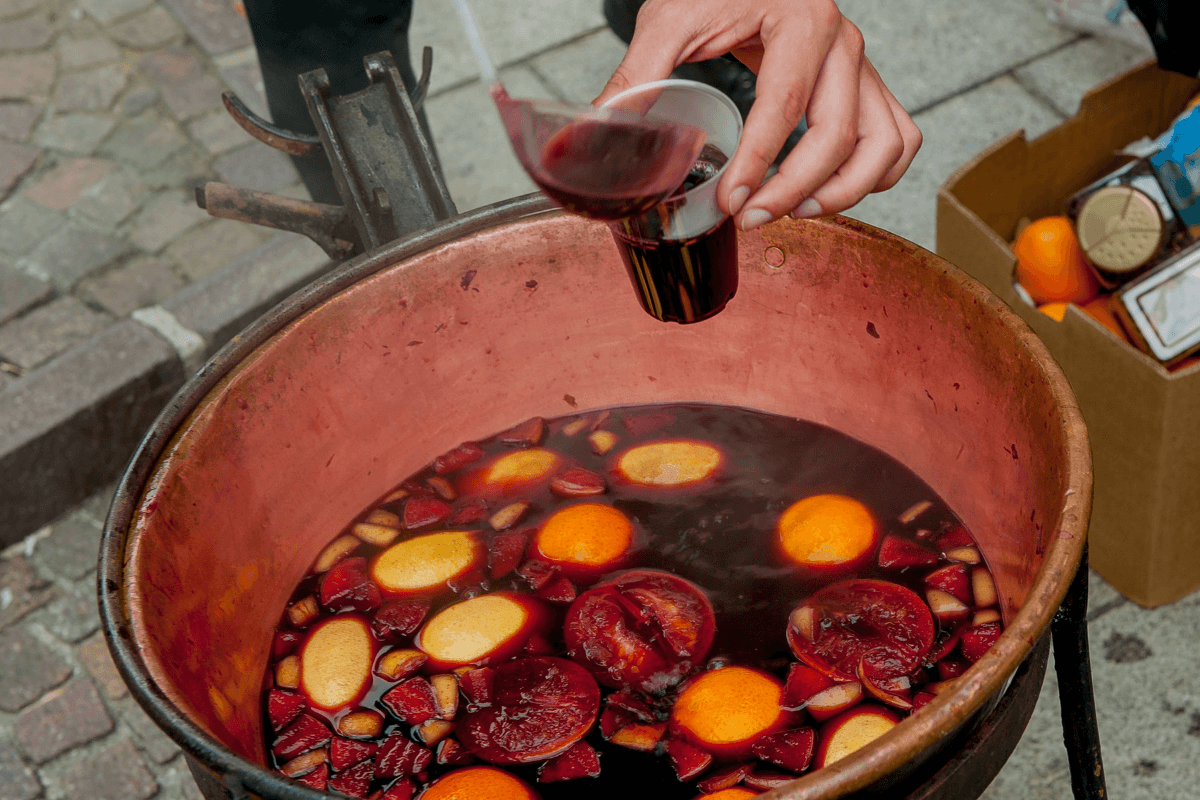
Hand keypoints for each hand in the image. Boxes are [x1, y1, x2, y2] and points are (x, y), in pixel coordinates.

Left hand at [594, 0, 920, 231]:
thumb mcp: (669, 19)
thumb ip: (637, 75)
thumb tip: (598, 131)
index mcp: (801, 21)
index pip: (786, 105)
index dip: (758, 164)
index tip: (731, 203)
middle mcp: (843, 43)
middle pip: (838, 134)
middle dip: (794, 189)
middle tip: (750, 219)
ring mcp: (862, 66)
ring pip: (884, 143)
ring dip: (846, 190)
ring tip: (796, 212)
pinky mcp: (867, 85)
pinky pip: (897, 137)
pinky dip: (877, 176)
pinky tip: (828, 194)